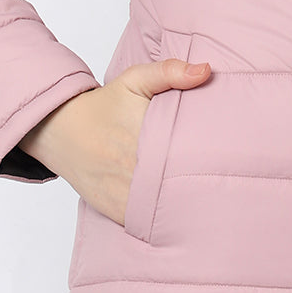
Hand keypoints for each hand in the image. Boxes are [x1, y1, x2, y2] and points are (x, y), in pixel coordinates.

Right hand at [16, 57, 210, 223]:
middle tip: (229, 180)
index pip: (187, 148)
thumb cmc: (105, 104)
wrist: (61, 131)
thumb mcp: (135, 80)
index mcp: (143, 132)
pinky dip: (166, 222)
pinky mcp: (118, 211)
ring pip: (166, 207)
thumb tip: (206, 70)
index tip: (230, 154)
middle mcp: (133, 166)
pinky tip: (185, 216)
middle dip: (204, 180)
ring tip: (214, 202)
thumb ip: (169, 72)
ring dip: (189, 205)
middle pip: (180, 180)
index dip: (211, 154)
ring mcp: (125, 193)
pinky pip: (148, 222)